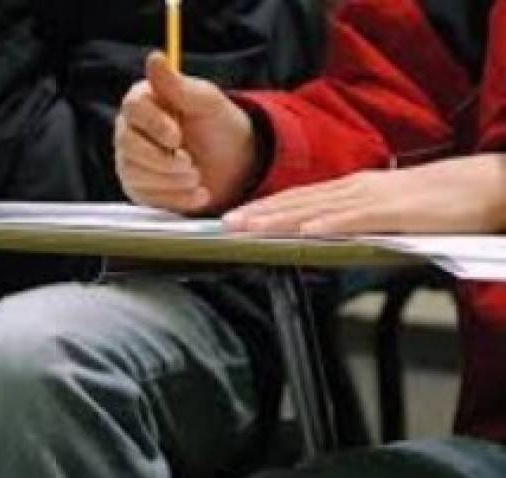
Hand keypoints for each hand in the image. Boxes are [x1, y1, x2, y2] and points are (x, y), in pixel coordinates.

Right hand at [114, 52, 255, 214]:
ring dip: (171, 180)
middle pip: (128, 145)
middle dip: (163, 160)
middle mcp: (129, 131)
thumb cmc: (218, 125)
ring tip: (198, 177)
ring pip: (135, 173)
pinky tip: (198, 194)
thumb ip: (177, 84)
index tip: (177, 136)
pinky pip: (147, 197)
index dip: (154, 125)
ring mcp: (131, 161)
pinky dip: (176, 198)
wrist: (235, 163)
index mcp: (143, 102)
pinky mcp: (140, 188)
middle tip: (192, 164)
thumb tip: (154, 57)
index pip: (133, 109)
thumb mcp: (205, 101)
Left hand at [223, 155, 505, 234]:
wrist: (483, 185)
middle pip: (297, 201)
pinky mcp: (396, 211)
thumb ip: (352, 219)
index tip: (234, 217)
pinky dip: (329, 224)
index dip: (263, 207)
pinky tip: (305, 232)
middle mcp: (354, 188)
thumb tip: (321, 234)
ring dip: (280, 218)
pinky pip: (356, 219)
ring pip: (317, 208)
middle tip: (224, 224)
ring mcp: (373, 198)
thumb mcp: (384, 209)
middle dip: (258, 213)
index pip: (297, 198)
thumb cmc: (436, 200)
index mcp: (350, 188)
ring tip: (249, 227)